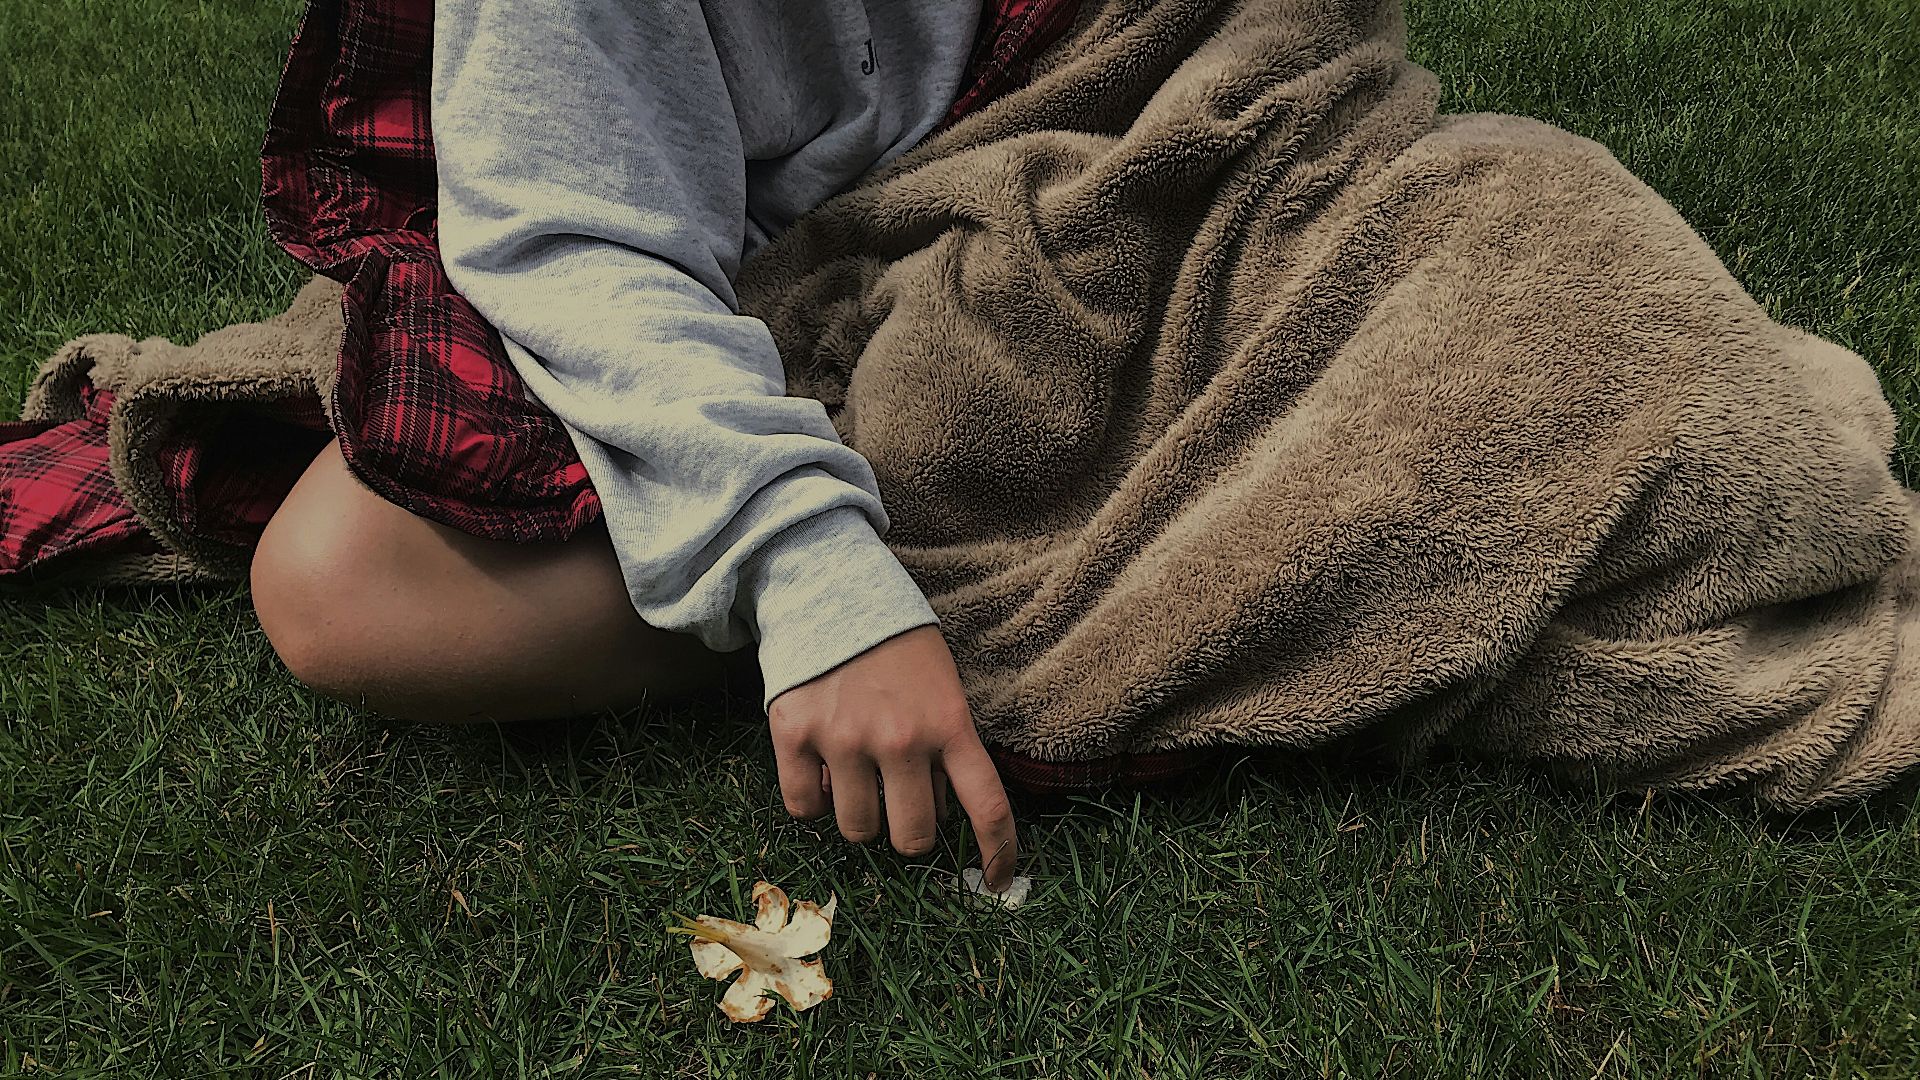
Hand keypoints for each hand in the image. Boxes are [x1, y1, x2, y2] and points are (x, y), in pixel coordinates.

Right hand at [767, 624, 1018, 891]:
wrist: (829, 588)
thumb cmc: (895, 644)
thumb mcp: (941, 685)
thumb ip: (945, 747)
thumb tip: (938, 815)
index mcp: (950, 723)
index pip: (987, 805)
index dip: (998, 852)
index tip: (997, 881)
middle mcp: (900, 738)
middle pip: (913, 837)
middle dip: (909, 830)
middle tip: (899, 802)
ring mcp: (845, 739)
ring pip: (857, 829)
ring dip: (860, 813)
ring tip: (857, 773)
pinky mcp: (795, 735)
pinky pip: (804, 807)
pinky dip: (814, 799)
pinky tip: (822, 767)